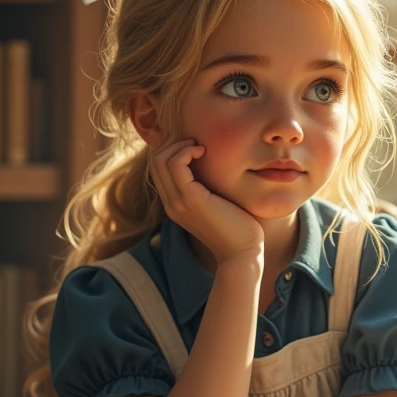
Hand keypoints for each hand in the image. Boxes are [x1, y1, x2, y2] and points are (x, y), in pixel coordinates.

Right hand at [149, 138, 264, 265]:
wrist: (242, 253)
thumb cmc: (238, 228)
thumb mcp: (219, 203)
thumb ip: (210, 188)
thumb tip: (215, 168)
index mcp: (175, 204)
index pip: (158, 169)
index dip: (171, 150)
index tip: (194, 146)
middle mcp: (171, 203)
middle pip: (154, 162)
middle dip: (173, 143)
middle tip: (196, 143)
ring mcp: (177, 202)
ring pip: (160, 160)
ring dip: (179, 145)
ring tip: (200, 147)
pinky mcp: (190, 199)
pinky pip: (175, 165)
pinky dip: (186, 151)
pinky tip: (203, 151)